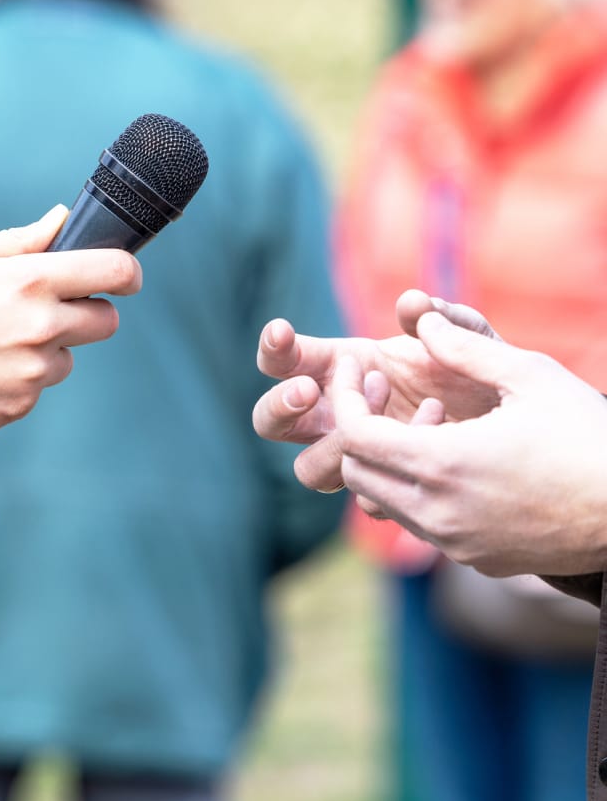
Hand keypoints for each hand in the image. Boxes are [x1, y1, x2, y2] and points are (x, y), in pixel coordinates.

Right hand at [0, 206, 141, 438]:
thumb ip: (19, 240)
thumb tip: (61, 219)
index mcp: (29, 281)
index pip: (113, 272)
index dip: (128, 273)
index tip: (126, 277)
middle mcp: (40, 328)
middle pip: (106, 322)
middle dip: (88, 314)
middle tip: (50, 311)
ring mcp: (33, 372)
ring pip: (69, 358)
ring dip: (47, 350)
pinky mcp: (20, 405)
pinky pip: (39, 388)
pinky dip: (20, 379)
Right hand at [252, 290, 499, 490]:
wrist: (529, 436)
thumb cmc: (490, 379)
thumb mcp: (477, 343)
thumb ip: (448, 321)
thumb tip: (413, 304)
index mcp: (341, 368)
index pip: (284, 362)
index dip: (274, 349)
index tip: (282, 333)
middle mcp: (337, 416)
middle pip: (270, 423)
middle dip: (280, 407)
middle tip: (309, 392)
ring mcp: (357, 457)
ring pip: (308, 469)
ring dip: (337, 442)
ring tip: (386, 403)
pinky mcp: (384, 490)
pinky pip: (363, 496)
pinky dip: (391, 468)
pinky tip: (433, 437)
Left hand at [330, 312, 606, 576]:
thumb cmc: (590, 437)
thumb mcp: (532, 376)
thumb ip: (468, 347)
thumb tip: (421, 322)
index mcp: (443, 465)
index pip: (353, 436)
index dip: (343, 397)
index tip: (354, 368)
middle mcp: (437, 512)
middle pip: (355, 472)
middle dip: (358, 429)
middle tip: (388, 394)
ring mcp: (454, 542)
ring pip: (383, 500)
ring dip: (390, 460)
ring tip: (437, 422)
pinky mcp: (474, 559)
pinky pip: (420, 523)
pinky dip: (418, 489)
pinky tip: (458, 460)